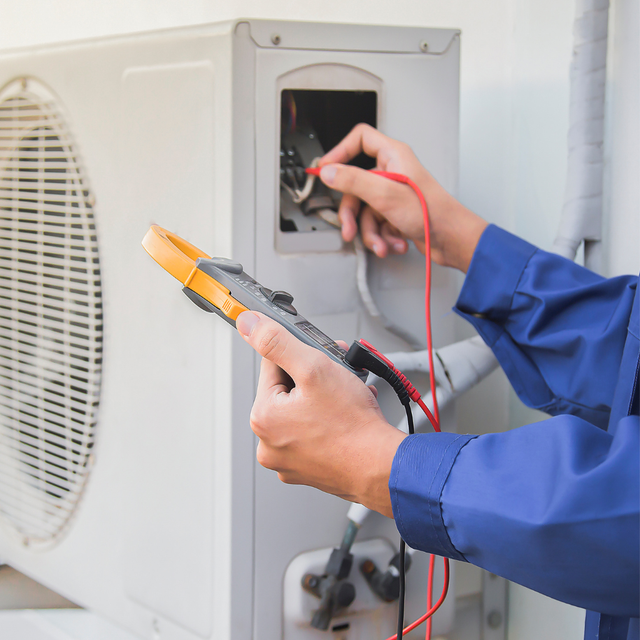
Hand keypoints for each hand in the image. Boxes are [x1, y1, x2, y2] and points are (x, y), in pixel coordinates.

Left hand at [237, 310, 404, 516]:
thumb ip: (278, 342)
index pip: (272, 366)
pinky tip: (347, 416)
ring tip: (348, 397)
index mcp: (263, 417)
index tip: (320, 358)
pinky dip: (328, 422)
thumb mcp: (314, 368)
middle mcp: (269, 443)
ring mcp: (289, 460)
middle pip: (288, 390)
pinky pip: (313, 434)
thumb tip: (248, 324)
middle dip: (315, 378)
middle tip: (339, 376)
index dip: (300, 356)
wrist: (382, 466)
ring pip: (303, 412)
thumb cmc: (352, 425)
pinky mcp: (308, 470)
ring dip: (324, 398)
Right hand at [319, 123, 486, 271]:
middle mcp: (392, 173)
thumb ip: (353, 180)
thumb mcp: (384, 194)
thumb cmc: (431, 212)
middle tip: (350, 228)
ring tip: (381, 243)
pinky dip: (383, 237)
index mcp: (393, 157)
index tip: (326, 169)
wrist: (451, 239)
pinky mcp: (396, 214)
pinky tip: (393, 243)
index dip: (340, 152)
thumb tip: (329, 172)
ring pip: (365, 211)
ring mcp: (393, 194)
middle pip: (356, 187)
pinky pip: (377, 224)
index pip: (360, 140)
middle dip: (354, 214)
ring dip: (371, 233)